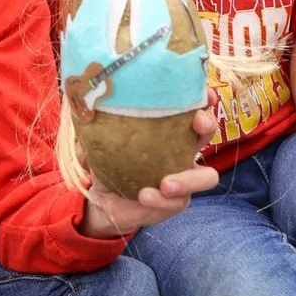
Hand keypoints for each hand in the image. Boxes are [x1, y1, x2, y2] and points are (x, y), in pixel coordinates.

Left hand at [77, 91, 219, 238]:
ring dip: (188, 178)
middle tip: (198, 123)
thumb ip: (99, 123)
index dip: (204, 99)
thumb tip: (87, 104)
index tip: (205, 93)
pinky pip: (175, 202)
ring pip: (206, 177)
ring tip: (165, 184)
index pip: (193, 108)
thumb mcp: (103, 139)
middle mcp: (183, 151)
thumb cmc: (110, 161)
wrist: (105, 200)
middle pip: (209, 135)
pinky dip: (159, 199)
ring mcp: (184, 178)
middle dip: (207, 126)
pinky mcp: (175, 202)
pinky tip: (144, 196)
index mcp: (170, 131)